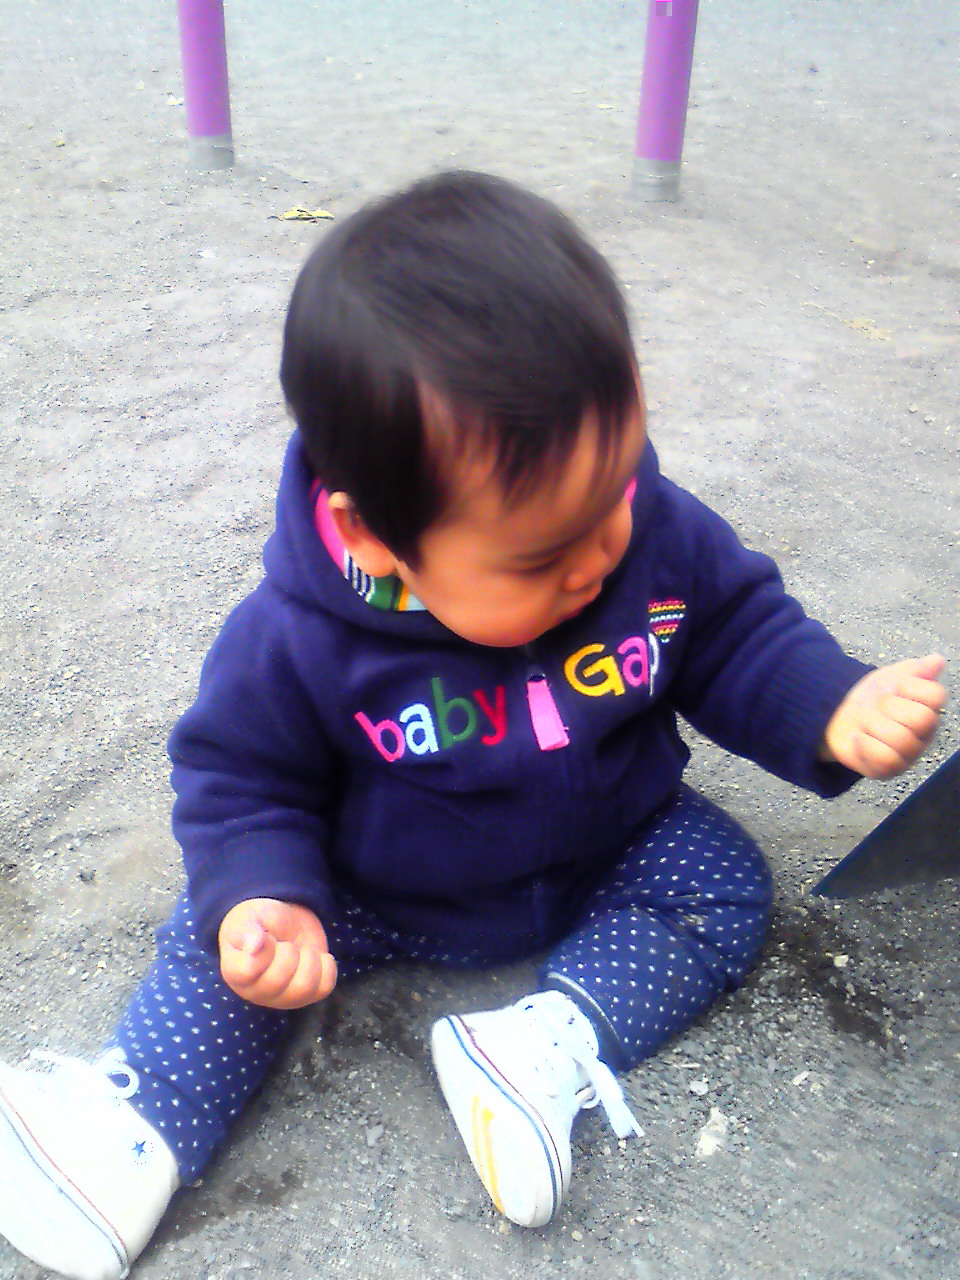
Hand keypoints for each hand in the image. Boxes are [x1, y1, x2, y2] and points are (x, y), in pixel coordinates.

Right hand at [218, 898, 336, 1008]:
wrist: (287, 925)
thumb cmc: (261, 922)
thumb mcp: (249, 916)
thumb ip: (246, 928)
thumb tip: (254, 946)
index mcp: (234, 972)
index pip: (248, 970)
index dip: (264, 948)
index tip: (266, 937)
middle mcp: (255, 992)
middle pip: (278, 981)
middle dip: (289, 951)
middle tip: (286, 943)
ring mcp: (282, 999)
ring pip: (304, 988)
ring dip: (309, 959)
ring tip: (302, 950)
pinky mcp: (307, 997)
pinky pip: (325, 987)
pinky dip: (326, 966)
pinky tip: (315, 957)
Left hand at [821, 654, 946, 777]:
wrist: (838, 716)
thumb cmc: (871, 698)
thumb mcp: (890, 677)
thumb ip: (915, 669)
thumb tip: (937, 660)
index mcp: (927, 709)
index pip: (936, 696)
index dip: (910, 686)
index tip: (893, 686)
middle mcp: (923, 734)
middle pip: (921, 719)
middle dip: (889, 707)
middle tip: (876, 706)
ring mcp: (907, 755)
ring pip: (902, 740)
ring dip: (873, 725)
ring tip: (864, 722)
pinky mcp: (888, 770)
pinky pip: (885, 760)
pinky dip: (866, 745)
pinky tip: (858, 737)